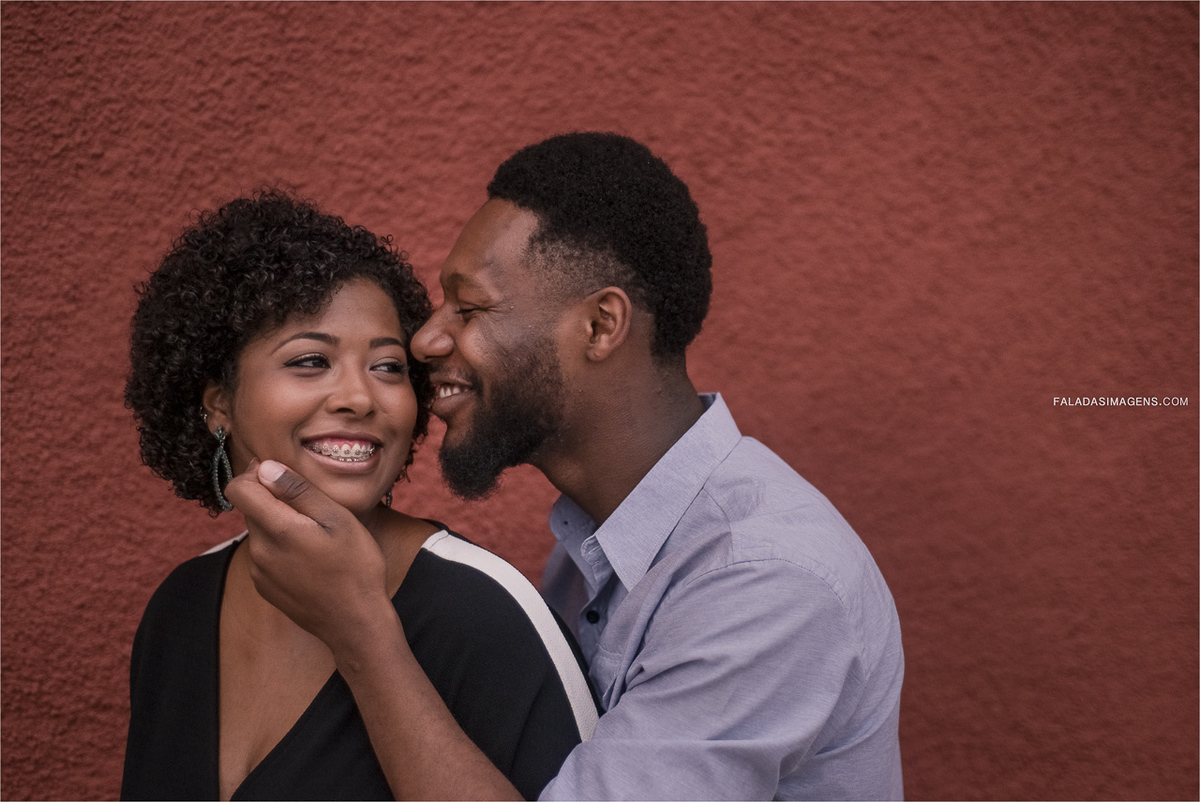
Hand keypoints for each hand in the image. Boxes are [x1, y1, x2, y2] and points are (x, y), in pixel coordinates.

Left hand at [223, 459, 391, 654]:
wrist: (355, 623)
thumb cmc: (355, 568)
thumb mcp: (338, 519)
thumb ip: (299, 491)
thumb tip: (265, 467)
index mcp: (277, 529)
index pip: (238, 489)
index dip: (256, 473)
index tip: (282, 474)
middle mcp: (259, 550)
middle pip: (250, 508)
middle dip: (272, 498)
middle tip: (311, 504)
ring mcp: (260, 572)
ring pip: (259, 531)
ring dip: (278, 523)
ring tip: (315, 533)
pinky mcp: (265, 587)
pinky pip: (264, 554)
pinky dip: (280, 546)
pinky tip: (309, 556)